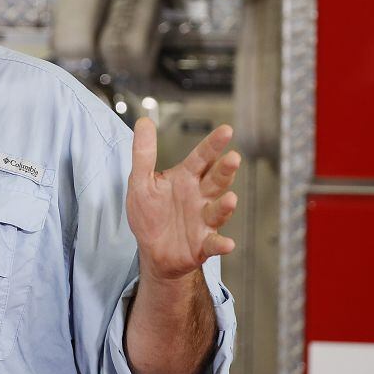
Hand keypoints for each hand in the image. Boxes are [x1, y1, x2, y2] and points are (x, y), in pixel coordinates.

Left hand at [127, 118, 240, 282]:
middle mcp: (200, 197)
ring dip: (226, 206)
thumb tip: (143, 121)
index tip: (226, 130)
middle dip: (225, 170)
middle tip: (233, 158)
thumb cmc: (150, 214)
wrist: (153, 252)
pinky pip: (214, 243)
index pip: (202, 158)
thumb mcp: (141, 182)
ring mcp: (204, 221)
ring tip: (230, 199)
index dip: (213, 145)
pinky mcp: (203, 244)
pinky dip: (221, 244)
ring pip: (218, 210)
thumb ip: (143, 153)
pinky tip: (227, 243)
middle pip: (216, 180)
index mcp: (186, 179)